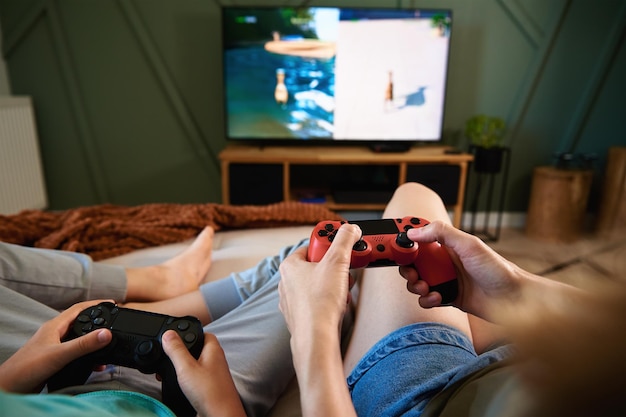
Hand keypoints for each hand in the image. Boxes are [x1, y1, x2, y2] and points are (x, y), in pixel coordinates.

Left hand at [0, 300, 112, 392]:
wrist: (10, 388)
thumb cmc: (26, 369)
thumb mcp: (60, 355)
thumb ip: (84, 345)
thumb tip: (106, 334)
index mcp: (54, 326)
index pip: (79, 309)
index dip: (96, 304)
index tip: (112, 303)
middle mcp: (55, 334)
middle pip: (81, 322)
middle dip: (99, 322)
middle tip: (114, 322)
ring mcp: (54, 347)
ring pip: (79, 339)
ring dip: (93, 341)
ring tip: (108, 346)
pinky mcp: (55, 360)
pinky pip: (76, 353)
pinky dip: (88, 356)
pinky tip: (94, 363)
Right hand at [162, 330, 244, 416]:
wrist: (221, 415)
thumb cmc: (210, 392)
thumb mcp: (186, 367)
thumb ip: (177, 350)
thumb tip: (168, 334)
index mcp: (213, 350)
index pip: (202, 333)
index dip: (189, 332)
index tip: (174, 336)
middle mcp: (215, 360)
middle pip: (198, 347)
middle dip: (183, 350)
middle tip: (170, 354)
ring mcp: (214, 373)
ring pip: (196, 363)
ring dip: (183, 365)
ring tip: (172, 370)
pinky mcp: (210, 386)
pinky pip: (197, 376)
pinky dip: (186, 377)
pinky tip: (180, 383)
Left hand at [278, 223, 360, 416]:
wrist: (316, 339)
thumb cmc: (320, 302)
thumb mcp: (337, 261)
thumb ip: (344, 240)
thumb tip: (350, 229)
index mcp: (289, 265)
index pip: (312, 246)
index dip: (330, 246)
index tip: (342, 247)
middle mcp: (287, 283)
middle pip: (317, 265)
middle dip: (336, 268)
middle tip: (346, 270)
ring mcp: (293, 301)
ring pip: (319, 284)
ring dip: (336, 285)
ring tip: (343, 290)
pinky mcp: (301, 316)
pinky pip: (319, 301)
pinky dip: (331, 301)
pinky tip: (339, 305)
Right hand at [400, 221, 521, 319]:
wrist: (513, 300)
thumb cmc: (497, 269)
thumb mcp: (470, 244)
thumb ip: (442, 233)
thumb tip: (415, 232)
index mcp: (447, 245)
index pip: (419, 239)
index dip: (405, 242)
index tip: (396, 247)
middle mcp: (443, 261)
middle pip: (413, 262)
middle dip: (407, 268)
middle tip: (411, 273)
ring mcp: (444, 280)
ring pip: (416, 281)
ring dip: (415, 285)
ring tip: (425, 287)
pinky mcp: (447, 297)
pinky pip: (426, 299)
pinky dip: (427, 299)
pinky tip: (438, 298)